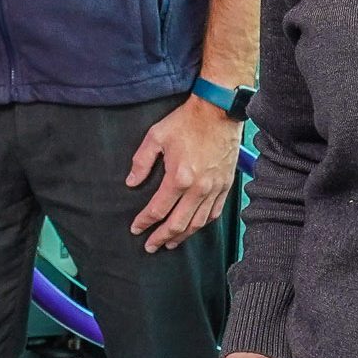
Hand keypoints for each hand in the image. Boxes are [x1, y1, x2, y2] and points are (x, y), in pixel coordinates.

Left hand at [126, 93, 240, 250]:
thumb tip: (131, 183)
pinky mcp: (226, 185)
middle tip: (150, 246)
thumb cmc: (187, 121)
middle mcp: (199, 188)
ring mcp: (215, 188)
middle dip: (162, 237)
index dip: (145, 222)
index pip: (158, 209)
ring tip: (170, 243)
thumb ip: (141, 162)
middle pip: (178, 223)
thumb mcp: (156, 136)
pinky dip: (203, 224)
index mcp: (179, 178)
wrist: (219, 111)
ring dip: (182, 236)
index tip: (136, 229)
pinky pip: (215, 213)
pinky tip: (194, 228)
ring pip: (198, 223)